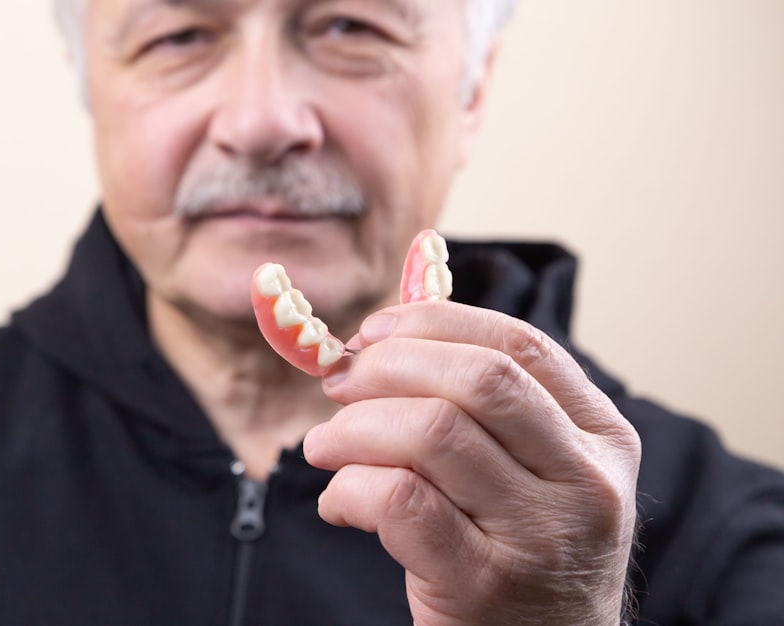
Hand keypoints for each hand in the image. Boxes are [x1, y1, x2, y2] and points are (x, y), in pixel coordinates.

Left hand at [302, 300, 640, 624]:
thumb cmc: (525, 551)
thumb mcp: (538, 471)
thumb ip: (485, 407)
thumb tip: (383, 337)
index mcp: (602, 434)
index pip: (520, 345)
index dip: (435, 324)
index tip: (374, 330)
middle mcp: (585, 479)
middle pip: (477, 379)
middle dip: (389, 365)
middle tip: (339, 382)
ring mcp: (541, 534)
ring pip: (432, 432)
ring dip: (354, 428)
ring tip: (325, 446)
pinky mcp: (485, 584)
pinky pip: (398, 500)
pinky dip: (349, 488)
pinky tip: (339, 502)